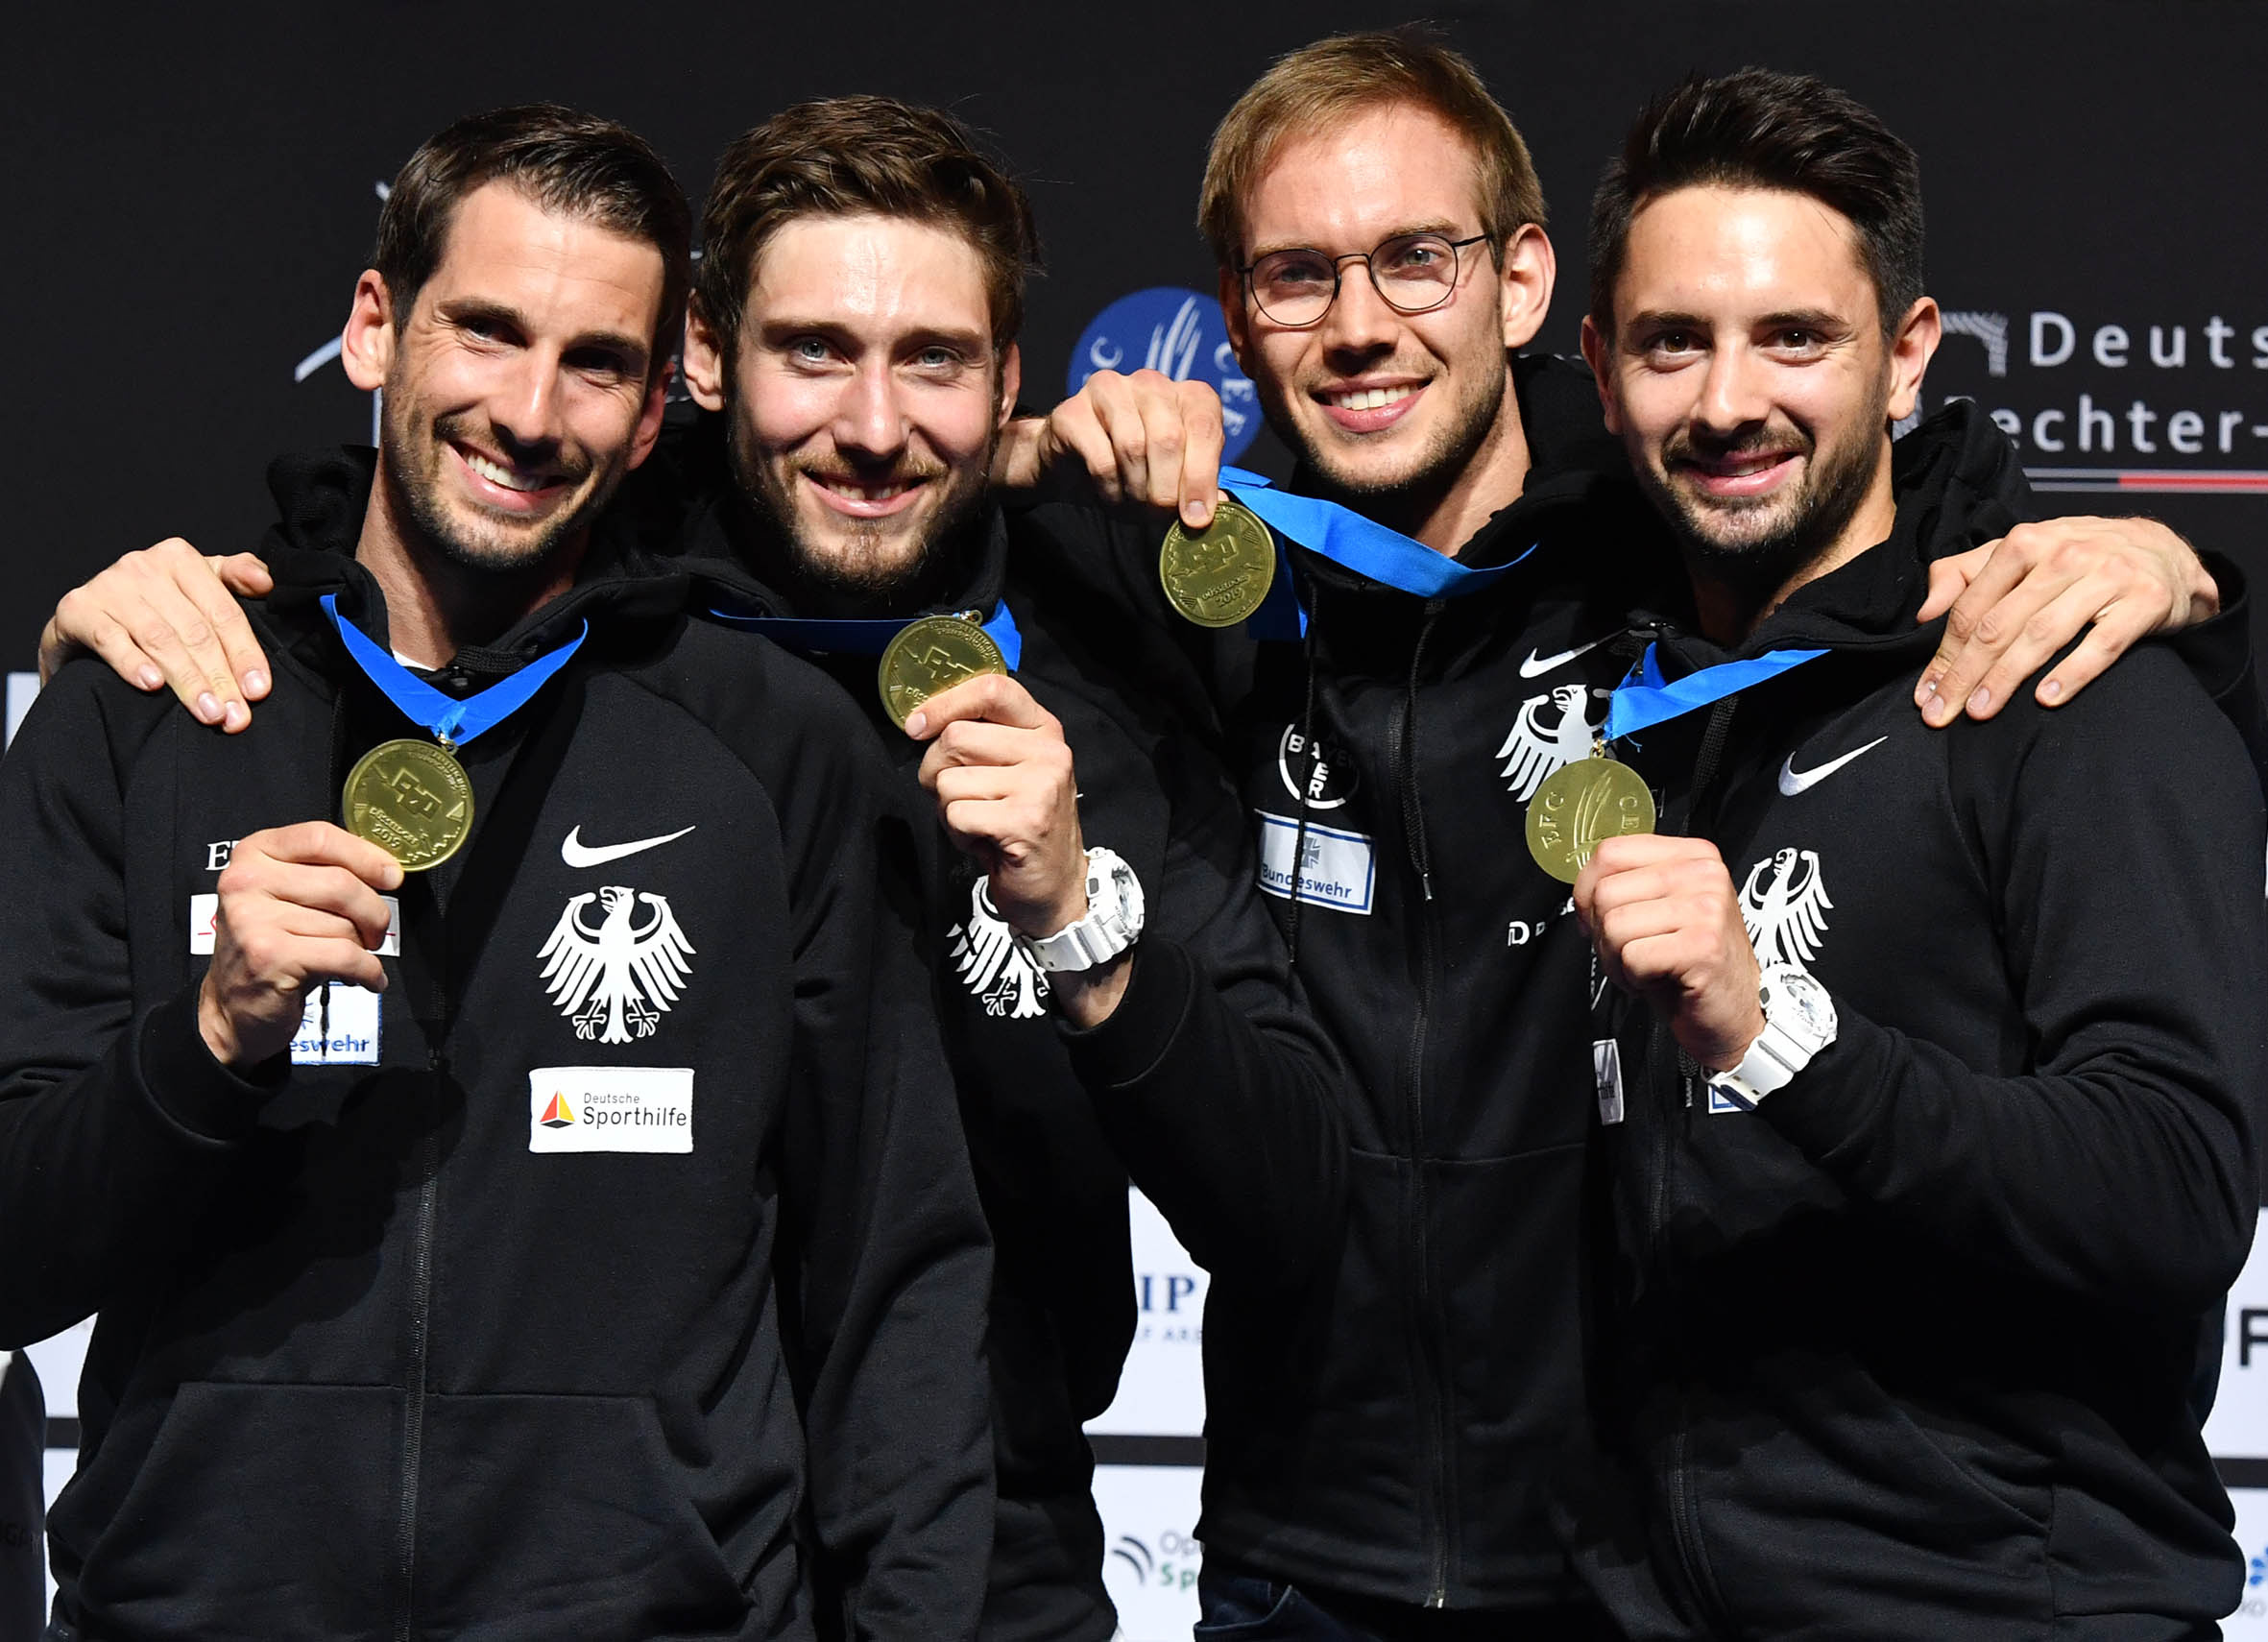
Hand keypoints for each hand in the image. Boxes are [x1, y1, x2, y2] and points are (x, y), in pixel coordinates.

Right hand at [41, 539, 274, 730]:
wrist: (83, 618)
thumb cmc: (152, 605)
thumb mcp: (196, 585)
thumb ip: (234, 578)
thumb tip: (267, 582)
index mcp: (180, 558)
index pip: (223, 612)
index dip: (244, 653)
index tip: (258, 691)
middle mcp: (143, 566)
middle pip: (195, 631)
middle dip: (219, 677)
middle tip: (235, 716)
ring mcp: (109, 586)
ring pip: (159, 639)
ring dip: (187, 680)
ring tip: (208, 713)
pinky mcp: (78, 609)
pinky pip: (110, 640)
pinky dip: (133, 664)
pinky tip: (152, 686)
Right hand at [197, 823, 401, 1067]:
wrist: (232, 1007)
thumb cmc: (274, 947)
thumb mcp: (289, 897)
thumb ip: (324, 873)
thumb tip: (388, 870)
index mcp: (253, 853)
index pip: (320, 837)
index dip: (365, 856)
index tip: (391, 876)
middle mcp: (246, 880)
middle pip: (342, 883)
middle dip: (374, 913)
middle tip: (374, 933)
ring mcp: (253, 918)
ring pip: (344, 924)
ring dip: (362, 947)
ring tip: (351, 958)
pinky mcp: (269, 956)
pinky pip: (345, 957)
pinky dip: (368, 971)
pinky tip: (369, 979)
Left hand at [908, 673, 1131, 1025]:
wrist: (1055, 889)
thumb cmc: (1019, 826)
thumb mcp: (1009, 770)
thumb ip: (980, 740)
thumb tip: (921, 723)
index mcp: (1043, 729)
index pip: (991, 687)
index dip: (944, 702)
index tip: (916, 726)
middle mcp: (1049, 751)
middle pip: (955, 738)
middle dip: (937, 772)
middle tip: (959, 798)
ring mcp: (1042, 785)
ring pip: (949, 780)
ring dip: (949, 809)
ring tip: (980, 823)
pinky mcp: (1026, 820)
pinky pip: (957, 814)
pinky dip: (958, 834)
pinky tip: (984, 842)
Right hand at [989, 368, 1223, 528]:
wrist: (1070, 465)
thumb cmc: (1132, 470)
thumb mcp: (1174, 479)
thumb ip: (1199, 488)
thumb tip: (1221, 511)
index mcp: (1187, 395)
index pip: (1205, 427)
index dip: (1202, 477)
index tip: (1196, 518)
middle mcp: (1152, 383)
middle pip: (1169, 439)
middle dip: (1166, 490)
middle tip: (1158, 515)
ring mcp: (1109, 389)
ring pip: (1134, 446)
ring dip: (1135, 490)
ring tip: (1133, 506)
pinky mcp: (1073, 410)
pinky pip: (1100, 458)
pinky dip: (1109, 489)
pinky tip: (1110, 496)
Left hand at [1575, 834, 1762, 1071]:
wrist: (1732, 1010)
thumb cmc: (1689, 963)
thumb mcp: (1658, 909)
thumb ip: (1626, 885)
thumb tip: (1580, 891)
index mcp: (1692, 854)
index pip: (1610, 851)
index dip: (1586, 890)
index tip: (1597, 917)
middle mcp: (1704, 873)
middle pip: (1605, 892)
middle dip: (1601, 934)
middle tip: (1628, 953)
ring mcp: (1707, 908)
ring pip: (1614, 925)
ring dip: (1616, 960)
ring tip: (1645, 968)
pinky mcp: (1704, 946)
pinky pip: (1633, 957)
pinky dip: (1633, 977)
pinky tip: (1658, 979)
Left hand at [1914, 516, 2217, 724]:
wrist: (2167, 554)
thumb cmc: (2079, 558)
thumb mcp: (2022, 552)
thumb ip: (1964, 573)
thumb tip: (1924, 613)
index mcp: (2026, 542)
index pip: (1973, 607)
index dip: (1944, 653)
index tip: (1926, 693)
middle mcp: (2065, 555)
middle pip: (2000, 624)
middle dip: (1964, 673)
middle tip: (1941, 712)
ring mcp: (2107, 577)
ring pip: (2043, 634)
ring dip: (2006, 678)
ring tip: (1980, 711)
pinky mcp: (2144, 601)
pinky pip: (2103, 643)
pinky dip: (2072, 672)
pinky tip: (2046, 699)